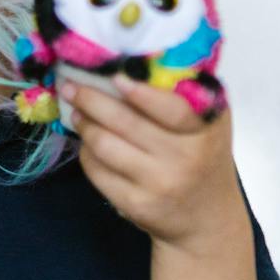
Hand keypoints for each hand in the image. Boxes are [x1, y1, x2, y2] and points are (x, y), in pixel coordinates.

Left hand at [61, 76, 245, 253]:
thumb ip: (184, 95)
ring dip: (84, 124)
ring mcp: (159, 184)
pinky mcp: (136, 205)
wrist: (208, 218)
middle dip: (91, 100)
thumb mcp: (208, 125)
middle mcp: (185, 158)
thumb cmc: (203, 157)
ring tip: (76, 112)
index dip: (140, 93)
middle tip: (71, 86)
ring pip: (105, 145)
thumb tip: (135, 61)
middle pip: (126, 123)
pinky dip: (86, 153)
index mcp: (205, 130)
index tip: (115, 76)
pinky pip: (98, 171)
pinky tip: (87, 143)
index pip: (172, 109)